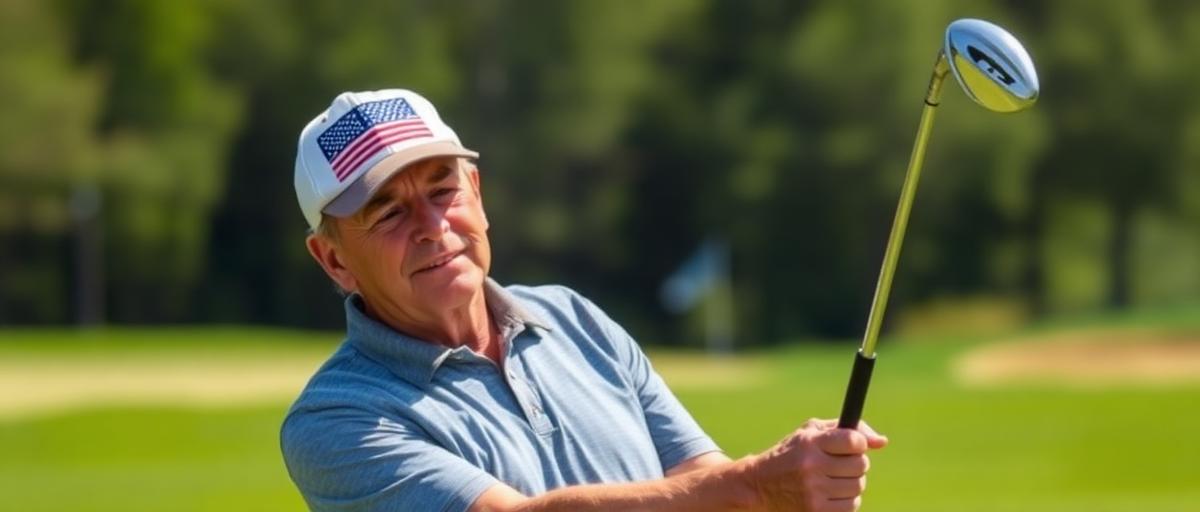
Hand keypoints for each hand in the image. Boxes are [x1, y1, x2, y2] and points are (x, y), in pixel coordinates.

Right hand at [741, 418, 887, 511]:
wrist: (760, 486)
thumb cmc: (791, 454)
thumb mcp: (810, 433)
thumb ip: (847, 430)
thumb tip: (882, 442)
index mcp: (810, 443)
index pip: (854, 440)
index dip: (858, 443)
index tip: (851, 446)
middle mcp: (811, 466)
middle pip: (860, 465)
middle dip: (855, 464)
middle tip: (840, 464)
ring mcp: (814, 491)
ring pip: (858, 486)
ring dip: (851, 483)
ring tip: (832, 480)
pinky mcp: (817, 511)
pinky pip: (851, 506)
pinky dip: (846, 500)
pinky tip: (829, 494)